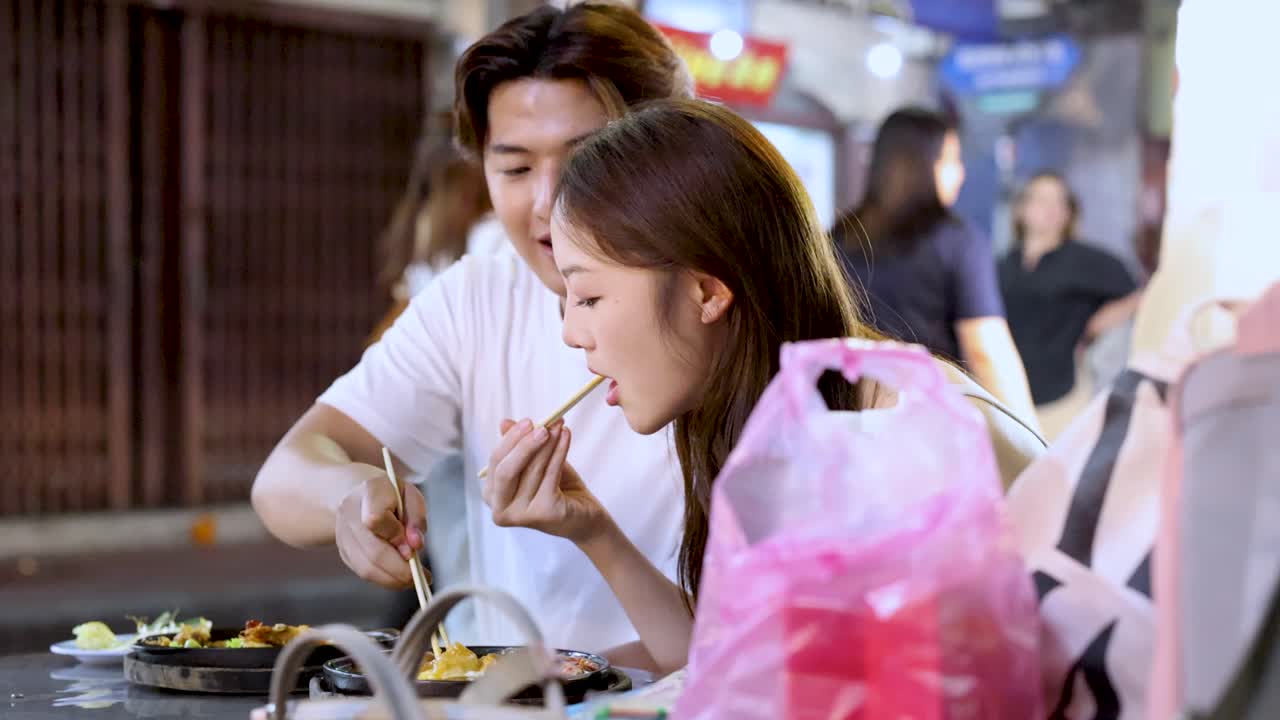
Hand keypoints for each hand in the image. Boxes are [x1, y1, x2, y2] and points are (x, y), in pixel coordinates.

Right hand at [335, 467, 427, 588]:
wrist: (362, 495)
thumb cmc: (392, 495)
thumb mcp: (411, 495)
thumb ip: (417, 518)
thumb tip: (415, 545)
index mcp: (369, 491)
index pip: (376, 519)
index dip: (396, 537)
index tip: (414, 547)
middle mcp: (349, 513)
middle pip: (373, 551)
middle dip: (400, 569)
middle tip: (421, 575)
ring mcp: (342, 534)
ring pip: (367, 568)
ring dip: (394, 579)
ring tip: (413, 579)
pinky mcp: (343, 552)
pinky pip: (364, 573)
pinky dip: (384, 579)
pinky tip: (398, 577)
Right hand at [482, 418, 608, 545]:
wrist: (583, 516)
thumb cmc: (556, 487)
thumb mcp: (535, 462)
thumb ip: (519, 445)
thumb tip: (505, 422)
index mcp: (492, 494)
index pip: (495, 462)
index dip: (510, 439)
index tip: (528, 421)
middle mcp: (500, 509)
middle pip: (506, 470)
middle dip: (524, 444)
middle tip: (542, 425)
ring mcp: (520, 515)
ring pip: (532, 470)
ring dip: (548, 443)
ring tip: (559, 425)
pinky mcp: (543, 513)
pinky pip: (551, 474)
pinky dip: (560, 451)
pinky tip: (566, 436)